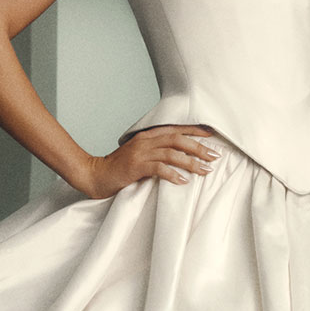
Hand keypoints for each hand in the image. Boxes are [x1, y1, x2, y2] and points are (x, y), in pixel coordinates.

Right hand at [79, 125, 219, 197]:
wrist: (95, 175)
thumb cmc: (119, 169)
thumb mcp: (139, 156)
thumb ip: (156, 153)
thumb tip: (179, 158)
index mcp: (147, 136)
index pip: (175, 129)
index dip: (194, 131)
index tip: (212, 136)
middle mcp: (145, 141)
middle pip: (177, 139)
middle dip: (198, 147)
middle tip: (215, 156)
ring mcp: (140, 153)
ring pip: (171, 153)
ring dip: (191, 162)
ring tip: (205, 170)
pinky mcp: (135, 166)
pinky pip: (158, 168)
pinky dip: (172, 174)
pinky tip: (183, 181)